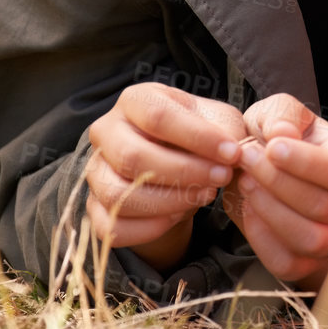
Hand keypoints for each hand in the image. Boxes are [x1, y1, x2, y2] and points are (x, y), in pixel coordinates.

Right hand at [86, 84, 246, 263]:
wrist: (172, 162)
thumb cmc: (195, 135)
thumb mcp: (215, 120)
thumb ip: (225, 130)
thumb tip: (234, 152)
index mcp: (134, 100)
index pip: (158, 117)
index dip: (198, 137)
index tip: (232, 153)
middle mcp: (106, 132)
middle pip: (134, 157)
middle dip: (185, 172)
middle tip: (220, 178)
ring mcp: (95, 172)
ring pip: (120, 195)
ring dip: (169, 202)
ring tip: (204, 196)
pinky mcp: (93, 208)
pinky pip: (112, 227)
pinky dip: (149, 228)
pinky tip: (179, 216)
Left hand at [221, 92, 327, 286]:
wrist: (279, 175)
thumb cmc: (284, 141)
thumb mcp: (283, 114)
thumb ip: (282, 115)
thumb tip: (282, 133)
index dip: (307, 163)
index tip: (271, 147)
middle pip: (322, 206)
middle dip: (278, 182)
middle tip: (247, 158)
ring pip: (308, 238)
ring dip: (270, 210)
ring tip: (246, 182)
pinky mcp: (304, 263)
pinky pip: (285, 261)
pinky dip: (261, 237)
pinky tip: (248, 208)